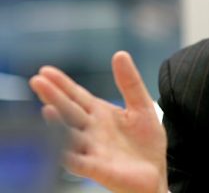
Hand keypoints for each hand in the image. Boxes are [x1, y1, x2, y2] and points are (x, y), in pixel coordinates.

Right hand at [29, 51, 167, 192]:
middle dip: (54, 97)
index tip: (45, 70)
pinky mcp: (99, 169)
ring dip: (58, 125)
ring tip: (48, 110)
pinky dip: (69, 155)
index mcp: (100, 114)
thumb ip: (130, 83)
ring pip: (70, 136)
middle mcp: (91, 131)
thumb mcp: (141, 106)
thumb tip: (120, 53)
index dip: (62, 84)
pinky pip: (80, 163)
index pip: (77, 96)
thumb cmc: (145, 141)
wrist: (156, 171)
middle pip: (69, 111)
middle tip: (37, 81)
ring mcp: (92, 149)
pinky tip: (60, 148)